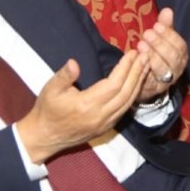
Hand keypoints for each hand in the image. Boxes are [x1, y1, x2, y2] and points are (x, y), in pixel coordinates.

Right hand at [16, 52, 147, 163]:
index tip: (132, 53)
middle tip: (146, 55)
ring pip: (128, 102)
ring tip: (146, 65)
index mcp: (86, 105)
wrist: (43, 137)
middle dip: (137, 72)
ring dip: (139, 82)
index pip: (114, 84)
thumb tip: (74, 63)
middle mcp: (100, 116)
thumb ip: (64, 76)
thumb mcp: (50, 90)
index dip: (125, 68)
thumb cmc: (47, 110)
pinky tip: (138, 82)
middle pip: (126, 92)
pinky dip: (134, 94)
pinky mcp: (107, 127)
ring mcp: (105, 123)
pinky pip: (125, 109)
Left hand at [135, 7, 188, 102]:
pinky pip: (151, 80)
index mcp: (182, 55)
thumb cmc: (156, 55)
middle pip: (173, 57)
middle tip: (147, 33)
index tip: (157, 25)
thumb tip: (167, 10)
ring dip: (152, 56)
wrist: (147, 81)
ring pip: (164, 69)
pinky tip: (137, 58)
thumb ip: (165, 26)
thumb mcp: (161, 39)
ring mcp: (167, 80)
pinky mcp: (155, 89)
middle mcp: (178, 68)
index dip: (169, 35)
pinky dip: (145, 68)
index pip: (180, 45)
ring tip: (140, 44)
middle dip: (160, 44)